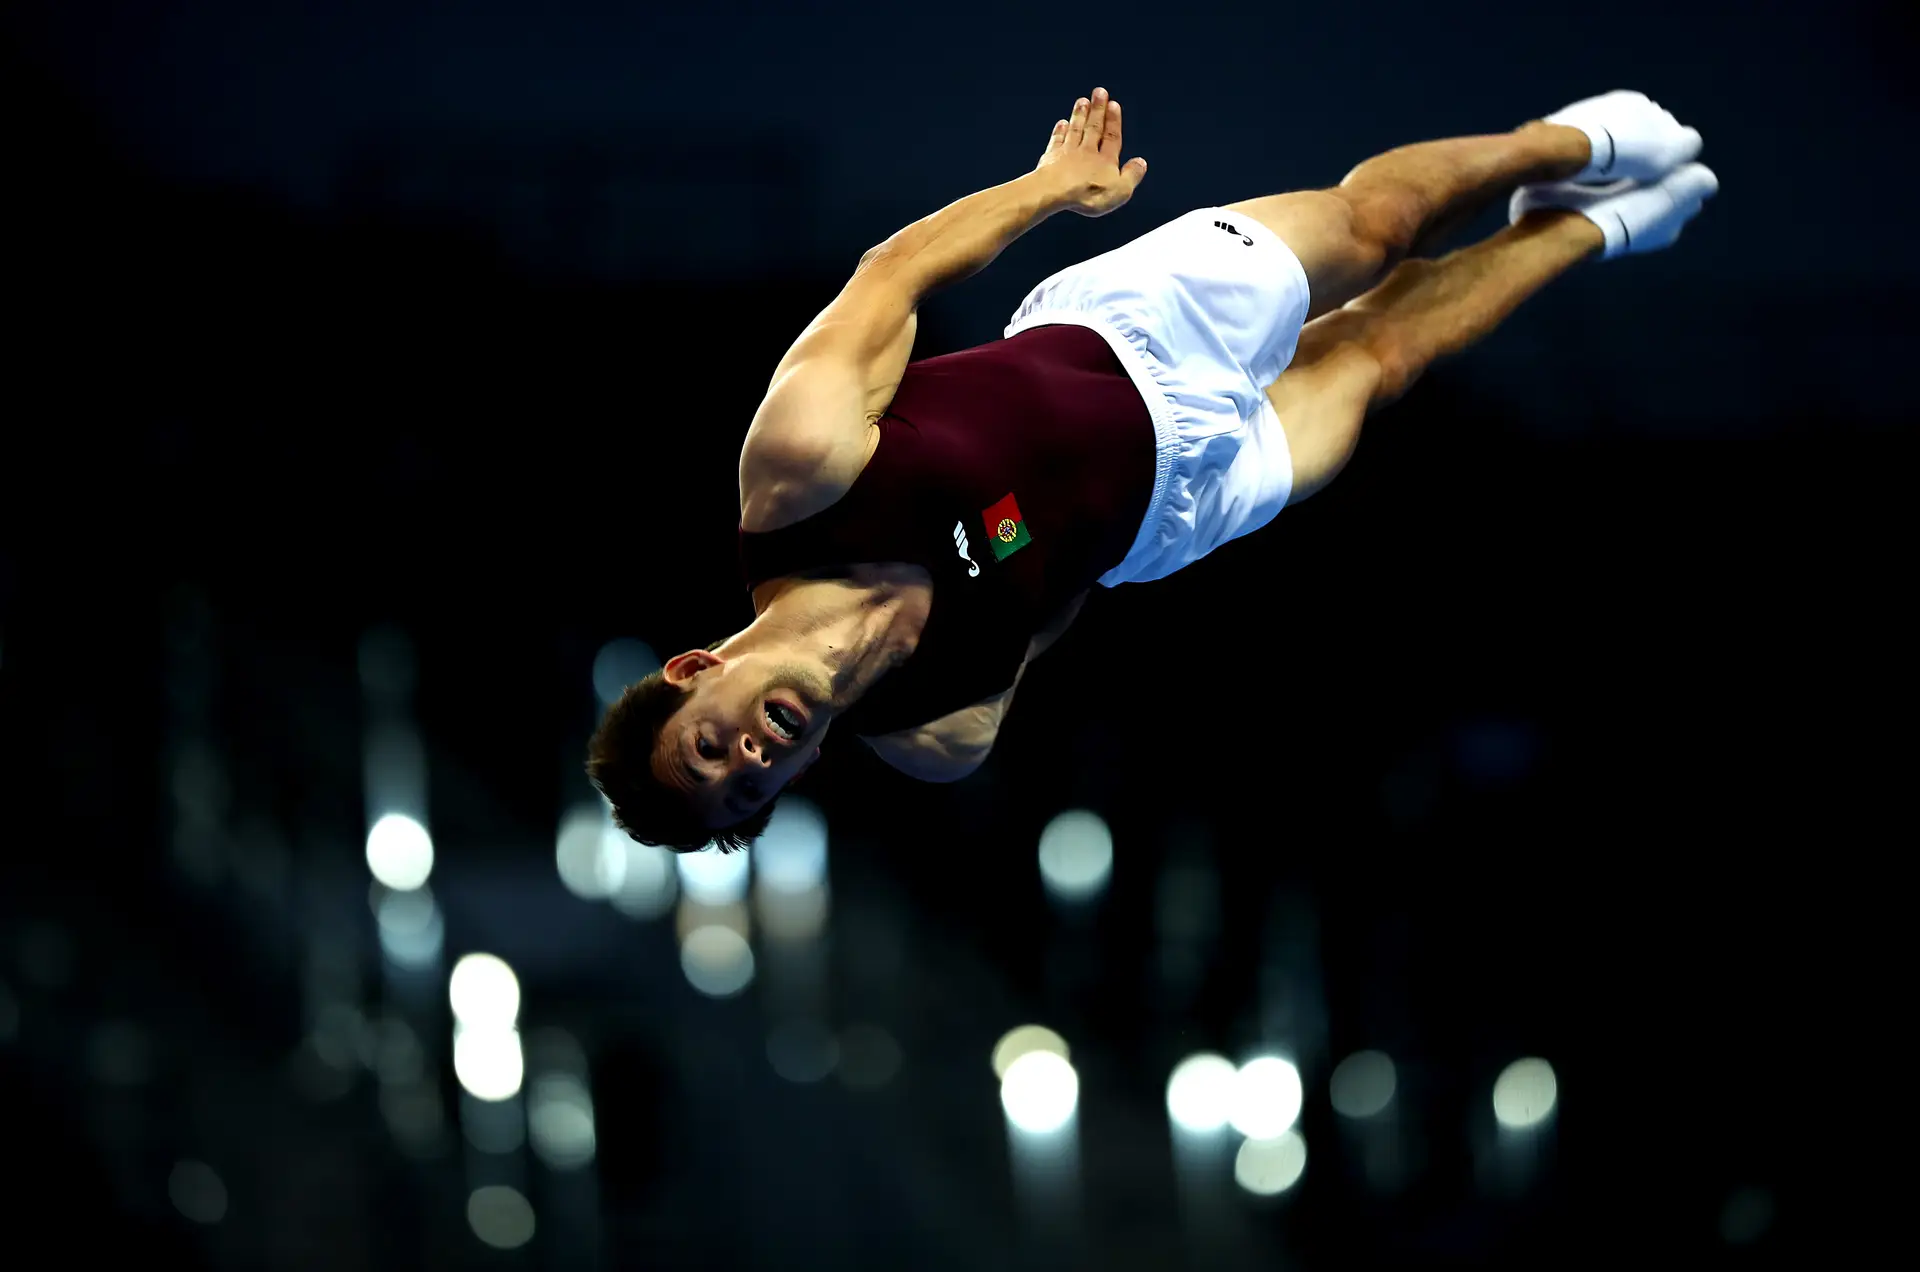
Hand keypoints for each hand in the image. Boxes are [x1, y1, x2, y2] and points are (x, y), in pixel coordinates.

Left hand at [1035, 87, 1146, 216]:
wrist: (1054, 191)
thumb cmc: (1088, 193)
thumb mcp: (1120, 190)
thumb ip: (1132, 175)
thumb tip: (1141, 162)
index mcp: (1106, 160)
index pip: (1112, 137)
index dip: (1113, 121)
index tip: (1113, 104)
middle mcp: (1087, 152)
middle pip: (1093, 128)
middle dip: (1097, 110)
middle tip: (1099, 92)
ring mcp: (1067, 153)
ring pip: (1075, 130)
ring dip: (1079, 115)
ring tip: (1082, 101)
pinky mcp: (1051, 158)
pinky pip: (1057, 141)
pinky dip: (1060, 131)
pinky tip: (1062, 123)